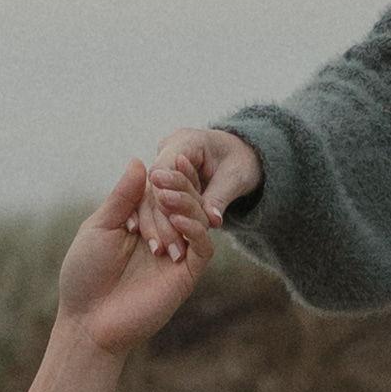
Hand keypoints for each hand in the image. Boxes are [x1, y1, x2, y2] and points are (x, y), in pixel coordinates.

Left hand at [51, 157, 214, 360]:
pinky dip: (195, 229)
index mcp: (142, 221)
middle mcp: (164, 234)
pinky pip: (202, 247)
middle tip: (168, 173)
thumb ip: (123, 197)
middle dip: (179, 185)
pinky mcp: (186, 275)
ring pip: (198, 219)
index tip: (169, 158)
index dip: (168, 175)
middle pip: (185, 201)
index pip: (163, 190)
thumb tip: (139, 161)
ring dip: (186, 203)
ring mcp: (177, 254)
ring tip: (168, 195)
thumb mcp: (100, 227)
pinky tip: (180, 219)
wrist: (88, 320)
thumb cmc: (86, 275)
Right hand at [131, 126, 260, 264]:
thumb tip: (212, 222)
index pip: (164, 168)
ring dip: (154, 224)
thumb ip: (220, 198)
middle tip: (165, 245)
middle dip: (159, 216)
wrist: (240, 156)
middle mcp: (168, 152)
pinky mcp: (163, 183)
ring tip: (160, 251)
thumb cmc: (240, 162)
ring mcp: (163, 167)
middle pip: (153, 185)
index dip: (163, 195)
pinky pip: (154, 204)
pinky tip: (154, 245)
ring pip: (150, 198)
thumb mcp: (235, 178)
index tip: (170, 221)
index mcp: (185, 141)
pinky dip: (155, 223)